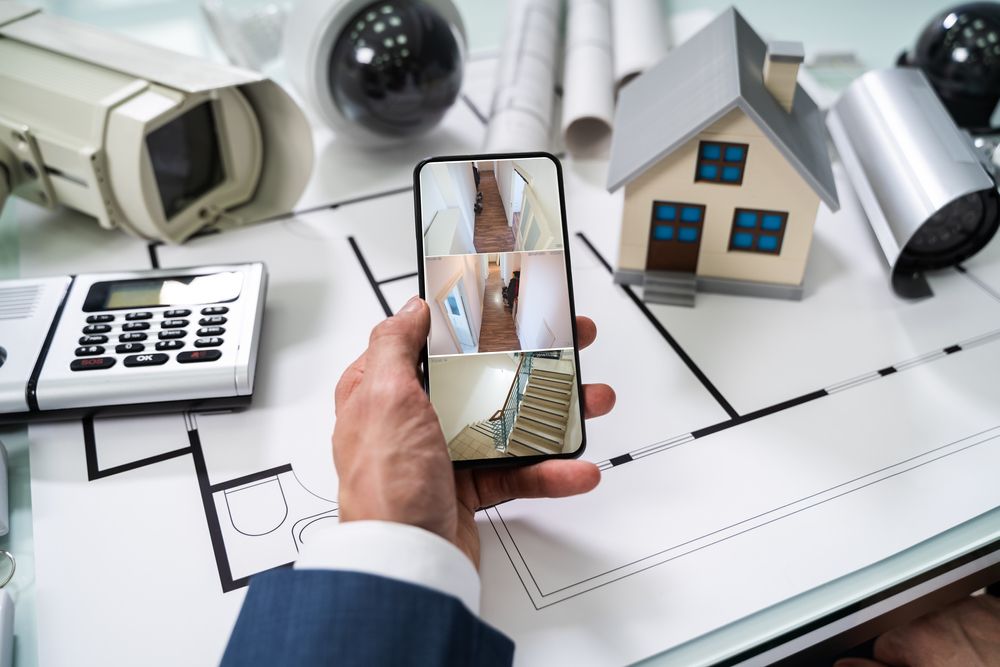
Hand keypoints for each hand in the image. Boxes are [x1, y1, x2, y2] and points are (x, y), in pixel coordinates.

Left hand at [332, 296, 614, 565]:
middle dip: (529, 362)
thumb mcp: (381, 397)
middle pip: (478, 377)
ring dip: (552, 415)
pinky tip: (575, 467)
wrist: (404, 565)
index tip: (506, 310)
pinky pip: (516, 472)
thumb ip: (393, 346)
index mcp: (382, 391)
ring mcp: (441, 454)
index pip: (428, 342)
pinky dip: (549, 471)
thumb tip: (411, 309)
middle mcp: (411, 420)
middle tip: (567, 346)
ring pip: (506, 422)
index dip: (467, 323)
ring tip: (590, 402)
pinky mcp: (467, 488)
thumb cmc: (383, 487)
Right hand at [834, 594, 999, 666]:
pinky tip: (984, 657)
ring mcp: (977, 608)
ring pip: (942, 621)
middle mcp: (945, 611)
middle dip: (918, 652)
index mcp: (918, 634)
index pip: (879, 645)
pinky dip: (974, 634)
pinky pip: (973, 617)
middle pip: (909, 628)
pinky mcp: (999, 610)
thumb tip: (845, 666)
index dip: (892, 666)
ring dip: (946, 642)